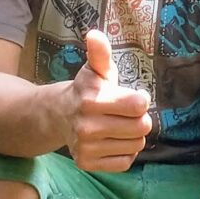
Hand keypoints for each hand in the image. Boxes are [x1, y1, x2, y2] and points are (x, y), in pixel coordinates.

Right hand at [67, 28, 152, 172]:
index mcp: (92, 100)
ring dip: (133, 136)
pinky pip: (125, 163)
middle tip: (127, 113)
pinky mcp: (86, 164)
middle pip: (141, 127)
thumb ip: (100, 53)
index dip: (141, 99)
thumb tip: (95, 34)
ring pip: (136, 146)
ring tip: (118, 125)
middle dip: (139, 118)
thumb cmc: (86, 90)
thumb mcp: (96, 70)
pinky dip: (124, 152)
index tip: (133, 96)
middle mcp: (87, 127)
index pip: (139, 105)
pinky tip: (113, 141)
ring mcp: (86, 148)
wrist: (58, 115)